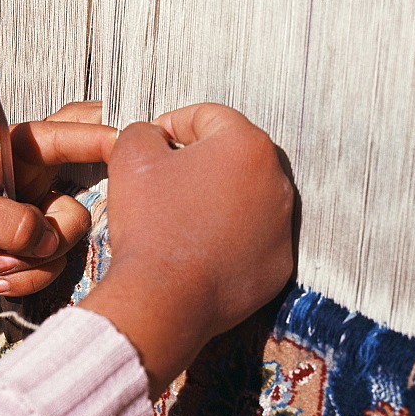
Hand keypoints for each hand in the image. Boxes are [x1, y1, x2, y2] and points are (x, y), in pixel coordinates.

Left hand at [0, 108, 115, 305]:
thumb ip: (11, 221)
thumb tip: (47, 240)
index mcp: (10, 147)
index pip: (68, 131)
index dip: (104, 137)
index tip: (134, 149)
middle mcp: (29, 176)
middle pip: (87, 172)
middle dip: (83, 200)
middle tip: (81, 213)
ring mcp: (31, 212)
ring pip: (71, 230)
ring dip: (37, 257)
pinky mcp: (27, 248)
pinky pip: (53, 262)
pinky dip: (28, 276)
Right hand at [81, 103, 292, 397]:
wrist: (163, 299)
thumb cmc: (150, 223)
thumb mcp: (131, 154)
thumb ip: (144, 129)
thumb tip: (153, 135)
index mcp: (246, 144)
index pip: (208, 116)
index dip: (173, 124)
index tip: (154, 144)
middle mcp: (277, 180)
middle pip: (232, 155)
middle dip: (199, 160)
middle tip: (165, 178)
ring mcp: (283, 225)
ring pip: (244, 195)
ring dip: (215, 197)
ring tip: (179, 214)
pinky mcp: (279, 263)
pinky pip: (252, 235)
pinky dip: (229, 234)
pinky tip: (197, 244)